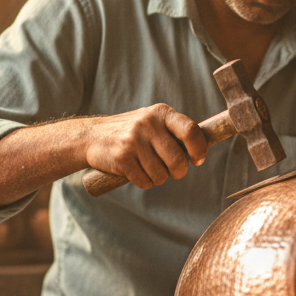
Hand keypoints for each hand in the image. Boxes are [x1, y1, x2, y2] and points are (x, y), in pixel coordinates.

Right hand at [84, 104, 207, 190]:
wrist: (92, 137)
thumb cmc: (132, 133)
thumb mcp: (153, 122)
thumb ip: (175, 131)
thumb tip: (203, 147)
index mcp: (161, 113)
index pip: (191, 131)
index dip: (199, 149)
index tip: (197, 159)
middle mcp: (148, 124)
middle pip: (178, 160)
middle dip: (178, 172)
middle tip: (171, 171)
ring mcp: (134, 140)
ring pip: (161, 175)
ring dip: (157, 178)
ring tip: (147, 167)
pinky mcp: (122, 157)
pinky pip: (145, 182)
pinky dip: (143, 182)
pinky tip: (134, 171)